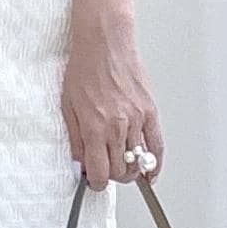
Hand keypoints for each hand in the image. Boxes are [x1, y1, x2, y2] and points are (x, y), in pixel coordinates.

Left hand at [61, 15, 163, 190]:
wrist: (105, 44)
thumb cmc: (85, 70)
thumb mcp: (68, 107)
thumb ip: (76, 139)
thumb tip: (82, 164)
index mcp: (95, 128)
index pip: (100, 173)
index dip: (97, 183)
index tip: (95, 182)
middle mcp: (117, 127)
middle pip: (120, 172)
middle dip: (113, 177)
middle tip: (108, 171)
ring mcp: (136, 121)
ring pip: (137, 163)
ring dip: (130, 170)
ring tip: (124, 168)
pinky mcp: (149, 112)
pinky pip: (157, 146)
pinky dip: (155, 164)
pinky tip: (151, 173)